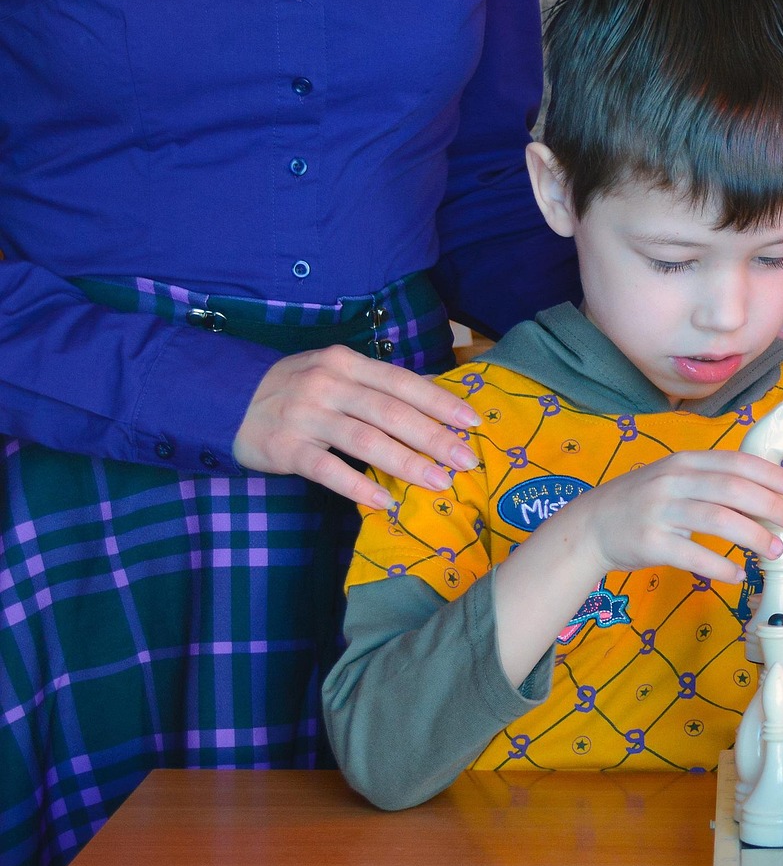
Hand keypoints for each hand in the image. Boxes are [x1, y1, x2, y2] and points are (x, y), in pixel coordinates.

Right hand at [233, 345, 480, 509]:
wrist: (226, 400)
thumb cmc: (296, 390)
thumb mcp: (337, 375)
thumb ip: (379, 386)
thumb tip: (437, 400)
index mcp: (346, 363)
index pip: (402, 382)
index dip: (440, 403)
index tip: (472, 422)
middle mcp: (327, 384)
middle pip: (390, 412)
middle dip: (434, 437)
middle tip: (465, 461)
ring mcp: (305, 415)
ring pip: (365, 440)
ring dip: (406, 463)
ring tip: (438, 482)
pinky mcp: (285, 447)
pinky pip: (328, 469)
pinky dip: (358, 485)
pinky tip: (384, 501)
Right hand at [565, 450, 782, 583]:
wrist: (591, 526)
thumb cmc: (643, 502)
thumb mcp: (674, 478)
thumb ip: (711, 480)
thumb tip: (767, 494)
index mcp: (685, 462)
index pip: (736, 462)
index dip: (771, 475)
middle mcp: (672, 481)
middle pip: (732, 489)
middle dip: (769, 505)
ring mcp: (659, 511)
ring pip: (717, 521)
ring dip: (753, 536)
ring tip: (774, 551)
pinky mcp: (650, 542)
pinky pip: (693, 556)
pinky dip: (720, 567)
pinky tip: (738, 575)